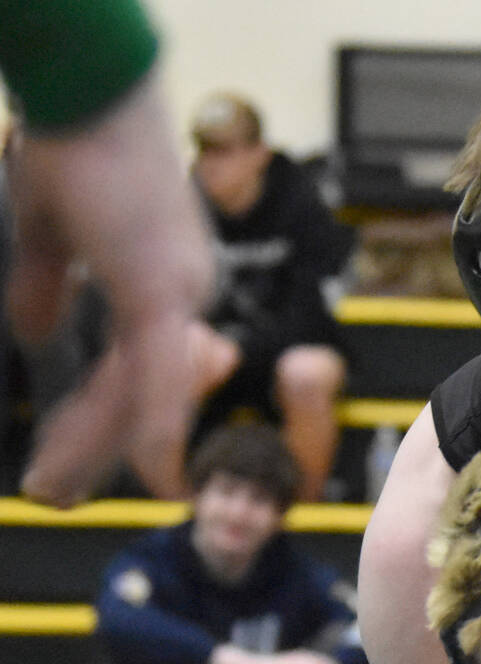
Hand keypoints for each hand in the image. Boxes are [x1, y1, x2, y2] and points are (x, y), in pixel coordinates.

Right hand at [8, 76, 213, 503]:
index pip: (129, 370)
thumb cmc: (72, 140)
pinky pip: (159, 375)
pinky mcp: (160, 288)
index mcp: (163, 282)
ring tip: (55, 491)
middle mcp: (185, 294)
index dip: (98, 419)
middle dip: (94, 448)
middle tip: (56, 493)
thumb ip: (47, 283)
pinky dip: (155, 428)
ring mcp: (179, 293)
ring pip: (144, 395)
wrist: (89, 92)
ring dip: (100, 448)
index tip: (66, 457)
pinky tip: (152, 475)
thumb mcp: (50, 227)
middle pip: (138, 393)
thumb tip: (34, 330)